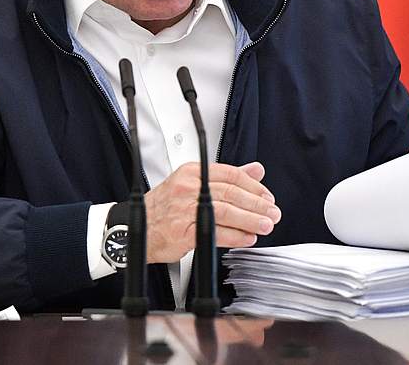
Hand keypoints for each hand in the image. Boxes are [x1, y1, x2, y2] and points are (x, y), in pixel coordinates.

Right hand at [144, 161, 280, 262]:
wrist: (136, 228)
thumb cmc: (164, 208)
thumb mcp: (193, 184)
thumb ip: (227, 177)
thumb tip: (256, 170)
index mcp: (192, 172)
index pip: (231, 174)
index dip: (254, 186)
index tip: (267, 196)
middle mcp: (188, 187)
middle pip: (231, 192)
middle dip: (257, 204)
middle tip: (272, 212)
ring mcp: (183, 208)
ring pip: (226, 211)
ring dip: (250, 220)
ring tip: (265, 225)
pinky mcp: (182, 230)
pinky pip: (215, 232)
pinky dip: (235, 236)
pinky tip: (247, 238)